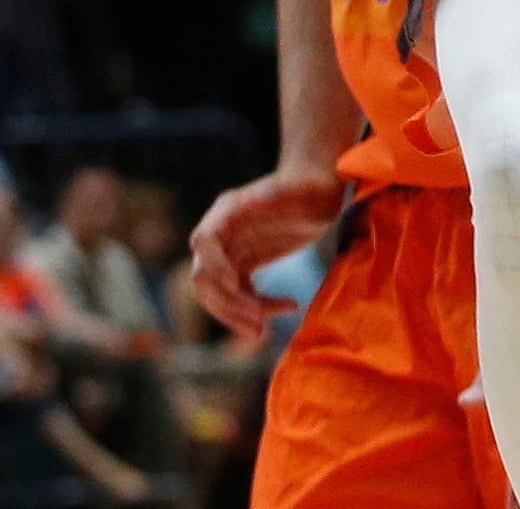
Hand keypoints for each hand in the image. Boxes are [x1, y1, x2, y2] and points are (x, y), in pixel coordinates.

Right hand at [187, 161, 342, 335]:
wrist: (316, 189)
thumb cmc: (306, 185)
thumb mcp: (291, 190)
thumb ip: (269, 195)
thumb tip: (248, 202)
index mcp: (226, 211)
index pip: (203, 241)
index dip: (214, 266)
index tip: (238, 286)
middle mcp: (222, 233)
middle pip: (204, 276)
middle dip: (227, 303)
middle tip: (259, 321)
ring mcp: (232, 252)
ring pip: (218, 294)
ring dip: (237, 317)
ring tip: (266, 333)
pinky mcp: (245, 265)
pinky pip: (240, 296)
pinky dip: (256, 310)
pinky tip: (288, 307)